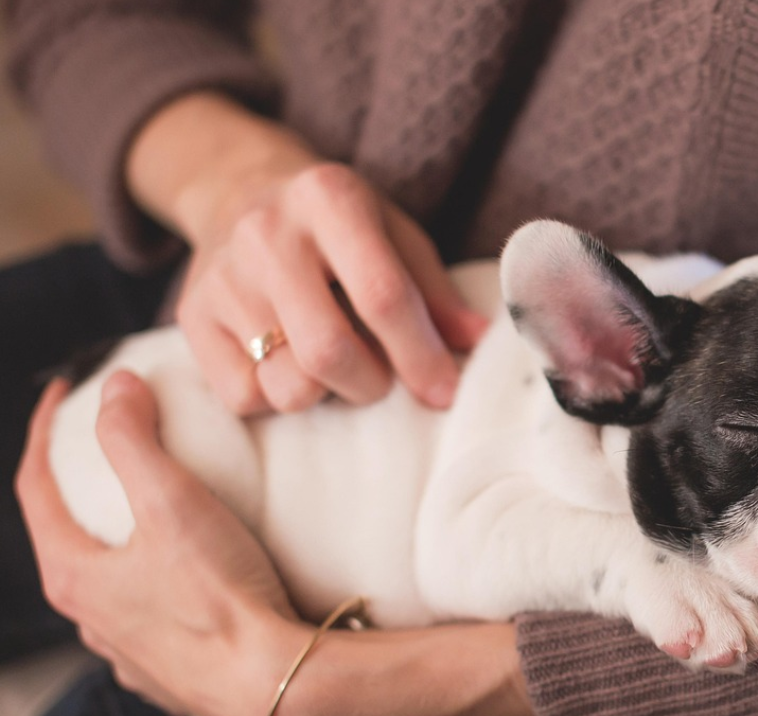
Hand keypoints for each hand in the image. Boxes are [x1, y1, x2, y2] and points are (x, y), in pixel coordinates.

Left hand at [15, 374, 536, 715]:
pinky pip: (149, 619)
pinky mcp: (169, 675)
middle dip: (80, 488)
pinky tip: (188, 579)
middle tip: (109, 450)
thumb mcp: (174, 503)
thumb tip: (116, 386)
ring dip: (118, 543)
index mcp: (74, 576)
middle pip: (67, 538)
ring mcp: (128, 653)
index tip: (65, 392)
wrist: (274, 684)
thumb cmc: (220, 596)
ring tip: (153, 514)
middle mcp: (89, 621)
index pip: (35, 488)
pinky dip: (155, 585)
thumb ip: (136, 440)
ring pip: (108, 584)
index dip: (45, 431)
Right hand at [129, 92, 487, 414]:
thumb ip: (435, 292)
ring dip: (325, 393)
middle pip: (328, 351)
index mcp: (330, 199)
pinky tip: (287, 363)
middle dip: (371, 383)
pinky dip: (276, 396)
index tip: (444, 392)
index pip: (382, 296)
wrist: (237, 188)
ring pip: (286, 385)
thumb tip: (480, 342)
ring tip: (333, 364)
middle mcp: (267, 234)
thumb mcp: (394, 234)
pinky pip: (243, 397)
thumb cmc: (337, 224)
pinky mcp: (191, 317)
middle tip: (381, 377)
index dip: (420, 355)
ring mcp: (222, 277)